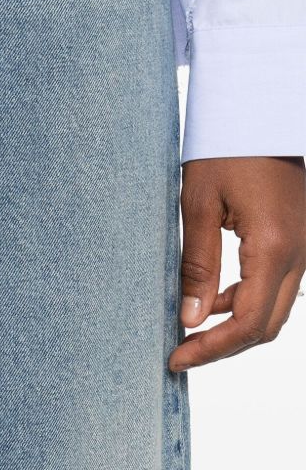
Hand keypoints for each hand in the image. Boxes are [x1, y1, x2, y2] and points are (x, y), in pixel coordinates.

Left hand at [170, 156, 305, 371]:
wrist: (260, 110)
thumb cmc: (227, 148)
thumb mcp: (198, 206)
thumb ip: (196, 267)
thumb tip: (190, 320)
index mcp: (274, 247)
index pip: (248, 323)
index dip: (212, 349)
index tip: (177, 359)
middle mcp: (300, 253)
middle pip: (266, 325)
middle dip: (224, 347)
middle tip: (182, 354)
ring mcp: (305, 247)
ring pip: (274, 309)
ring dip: (235, 326)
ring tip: (190, 330)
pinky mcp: (299, 240)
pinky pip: (278, 286)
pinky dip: (247, 302)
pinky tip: (213, 299)